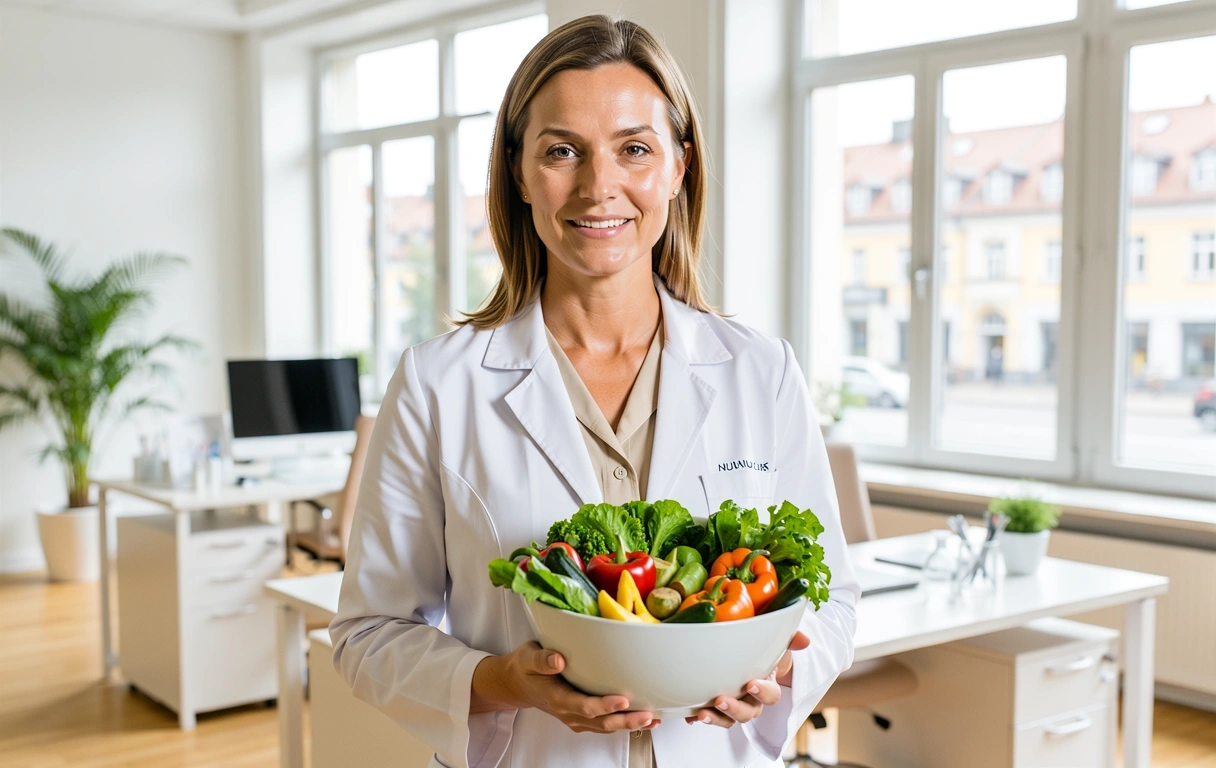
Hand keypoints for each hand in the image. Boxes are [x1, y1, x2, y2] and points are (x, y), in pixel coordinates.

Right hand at [473, 642, 658, 733]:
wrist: (517, 684)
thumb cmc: (525, 668)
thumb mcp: (527, 658)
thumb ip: (542, 659)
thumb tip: (558, 659)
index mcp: (557, 698)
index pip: (584, 705)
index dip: (605, 705)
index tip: (624, 698)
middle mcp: (569, 712)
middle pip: (601, 722)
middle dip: (626, 720)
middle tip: (648, 714)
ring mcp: (576, 718)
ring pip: (606, 726)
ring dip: (629, 725)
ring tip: (653, 719)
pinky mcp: (582, 717)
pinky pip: (605, 724)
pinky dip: (625, 723)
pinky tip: (643, 719)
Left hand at [685, 631, 809, 727]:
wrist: (750, 656)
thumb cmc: (764, 651)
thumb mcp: (777, 642)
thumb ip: (790, 639)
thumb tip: (804, 639)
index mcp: (767, 686)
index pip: (770, 695)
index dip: (762, 692)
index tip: (751, 684)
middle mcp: (751, 700)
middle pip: (747, 713)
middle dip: (734, 708)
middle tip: (720, 699)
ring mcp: (734, 704)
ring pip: (728, 719)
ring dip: (715, 718)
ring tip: (701, 713)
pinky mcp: (715, 706)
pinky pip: (709, 716)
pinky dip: (697, 717)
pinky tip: (689, 715)